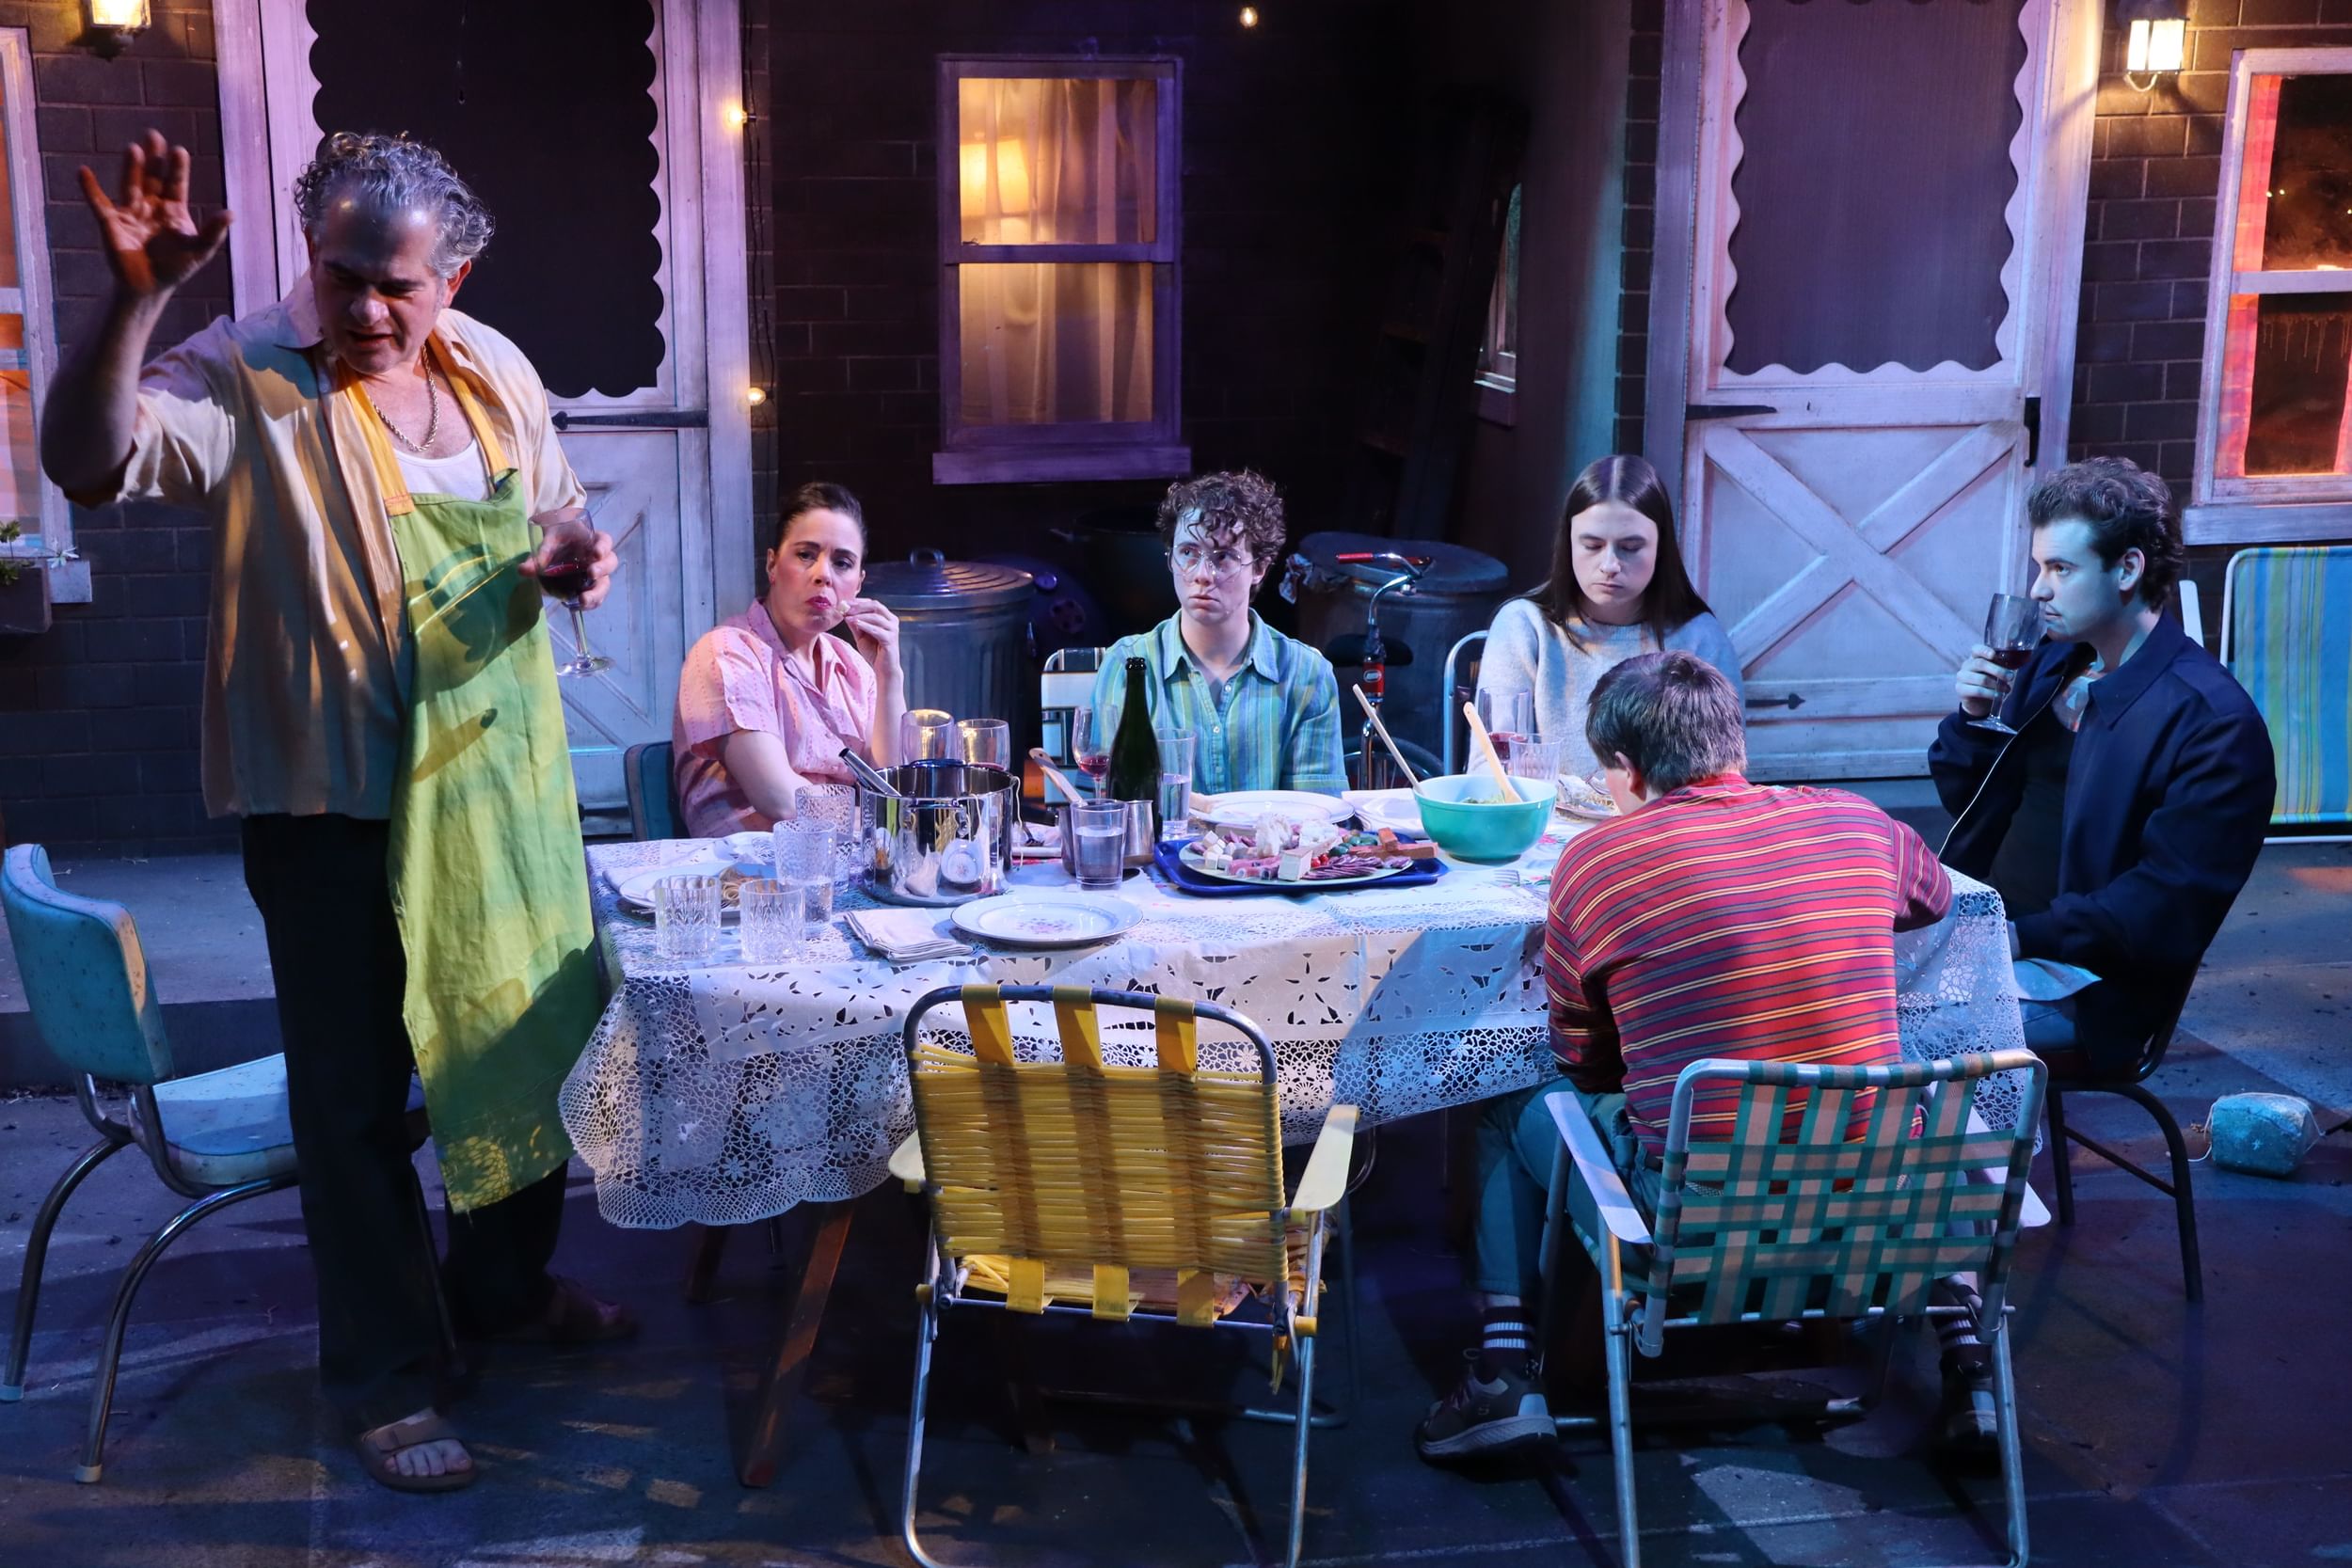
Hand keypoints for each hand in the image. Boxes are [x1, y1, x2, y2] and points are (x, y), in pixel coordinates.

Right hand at [78, 130, 231, 299]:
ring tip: (133, 148)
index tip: (179, 151)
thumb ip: (213, 232)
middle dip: (153, 158)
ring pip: (130, 185)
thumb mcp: (198, 251)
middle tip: (153, 135)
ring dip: (130, 168)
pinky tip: (83, 172)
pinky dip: (90, 189)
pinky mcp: (111, 223)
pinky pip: (99, 204)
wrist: (149, 286)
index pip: (175, 184)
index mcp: (172, 208)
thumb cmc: (176, 267)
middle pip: (151, 177)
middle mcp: (150, 205)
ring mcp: (129, 212)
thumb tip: (231, 213)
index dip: (177, 168)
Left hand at [520, 507, 616, 610]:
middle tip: (591, 574)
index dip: (603, 547)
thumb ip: (541, 553)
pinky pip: (595, 598)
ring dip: (596, 593)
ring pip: (604, 584)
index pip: (605, 541)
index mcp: (592, 540)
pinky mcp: (589, 588)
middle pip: (610, 563)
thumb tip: (523, 570)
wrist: (554, 549)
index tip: (595, 553)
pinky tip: (576, 607)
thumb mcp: (549, 541)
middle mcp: (598, 559)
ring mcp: (596, 575)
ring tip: (583, 599)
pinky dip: (588, 604)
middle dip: (602, 569)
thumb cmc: (556, 538)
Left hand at [838, 596, 900, 669]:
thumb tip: (845, 612)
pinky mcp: (890, 639)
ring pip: (876, 616)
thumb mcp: (861, 636)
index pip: (872, 603)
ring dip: (860, 615)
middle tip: (845, 608)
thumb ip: (855, 624)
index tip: (844, 603)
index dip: (858, 602)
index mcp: (886, 618)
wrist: (884, 669)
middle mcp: (892, 621)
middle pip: (875, 606)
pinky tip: (855, 624)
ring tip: (848, 617)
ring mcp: (892, 630)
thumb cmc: (874, 652)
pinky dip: (865, 625)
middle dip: (859, 606)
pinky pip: (877, 630)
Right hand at [1956, 643, 2010, 719]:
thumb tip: (2017, 659)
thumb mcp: (1995, 672)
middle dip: (1998, 671)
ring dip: (1997, 685)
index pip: (1976, 649)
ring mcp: (1961, 677)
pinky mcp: (1961, 689)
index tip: (1994, 655)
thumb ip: (2001, 665)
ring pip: (1981, 679)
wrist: (1978, 701)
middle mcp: (1966, 665)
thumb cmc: (1989, 683)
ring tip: (2007, 689)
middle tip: (2010, 677)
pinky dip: (1991, 693)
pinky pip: (1978, 691)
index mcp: (1974, 657)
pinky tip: (1998, 696)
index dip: (1984, 651)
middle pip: (1980, 664)